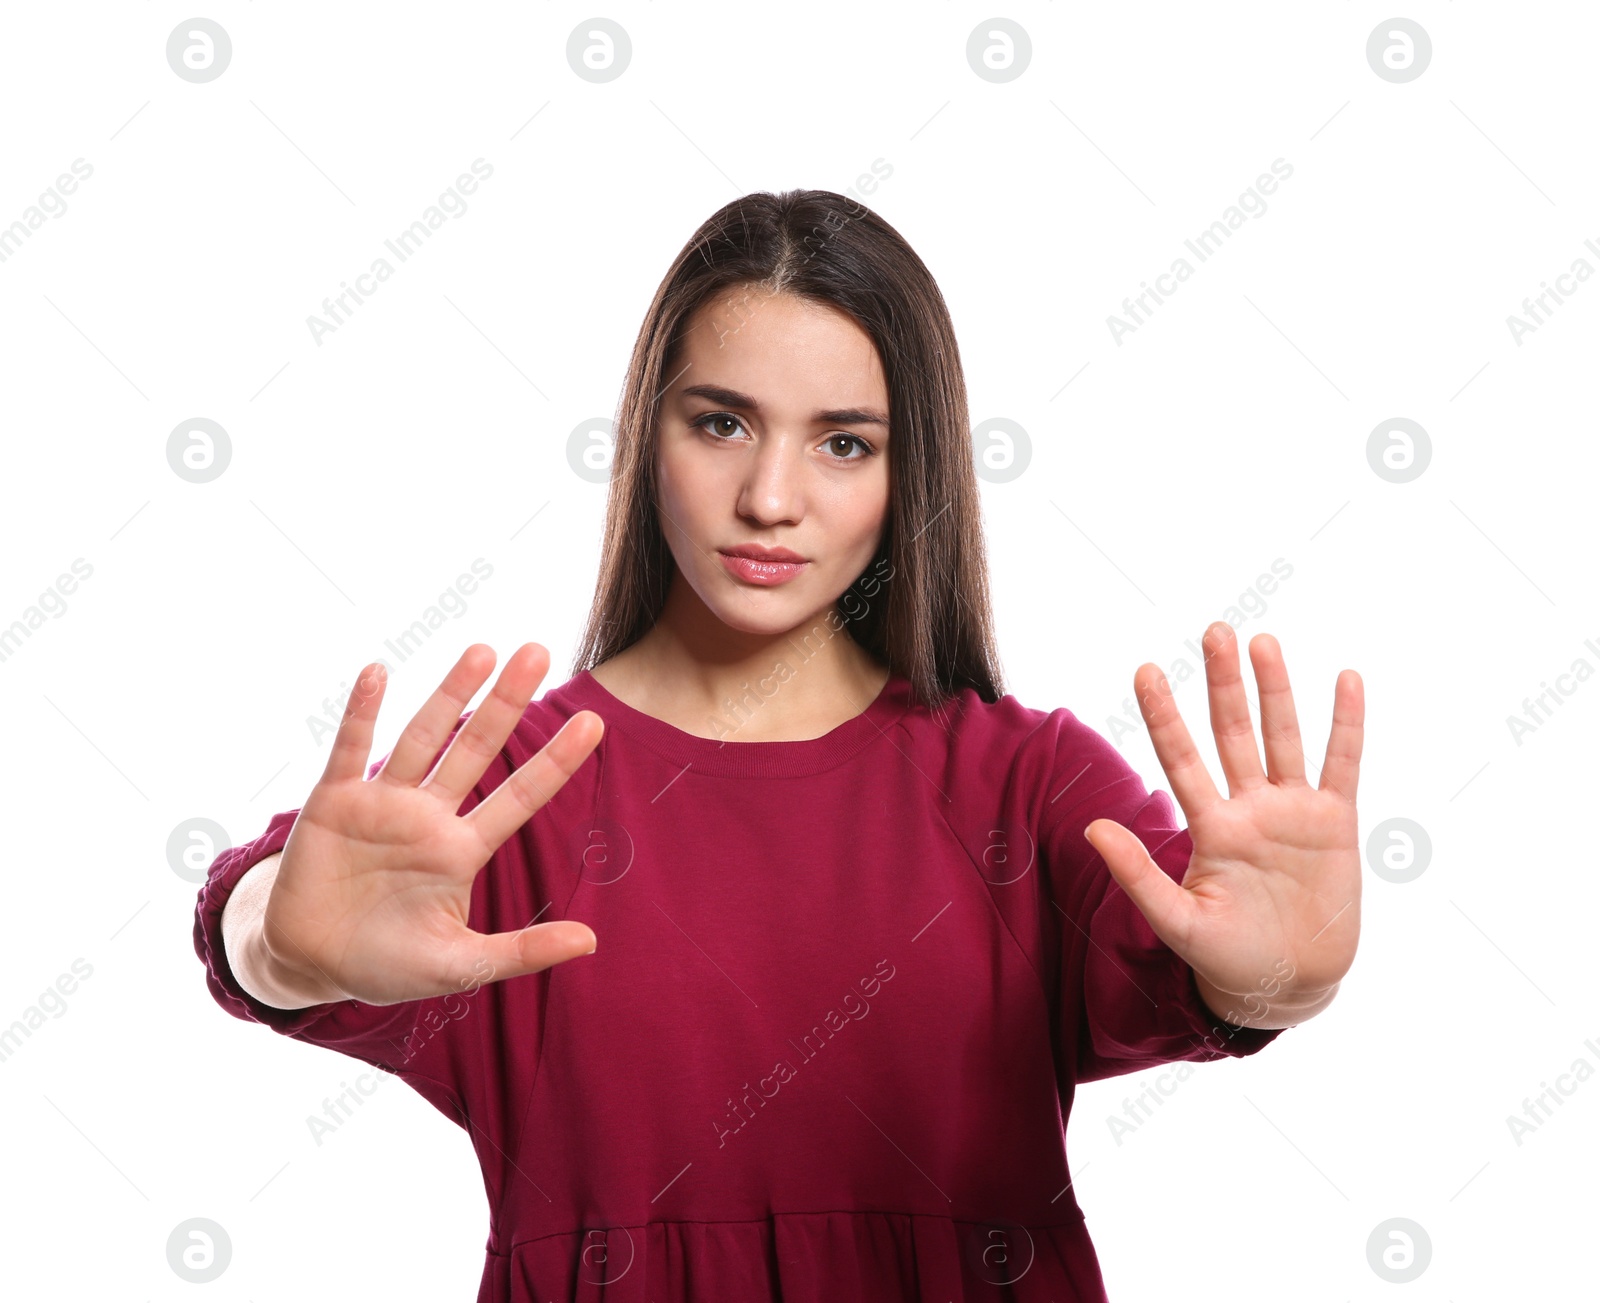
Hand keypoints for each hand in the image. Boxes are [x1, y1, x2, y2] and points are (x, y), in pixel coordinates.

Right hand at [263, 643, 603, 1005]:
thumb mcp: (460, 966)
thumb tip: (591, 940)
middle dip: (506, 703)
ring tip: (482, 650)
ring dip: (450, 695)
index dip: (555, 761)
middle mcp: (429, 815)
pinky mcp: (333, 803)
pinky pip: (350, 749)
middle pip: (476, 748)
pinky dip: (363, 712)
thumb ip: (522, 951)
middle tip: (538, 651)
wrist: (310, 963)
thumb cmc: (389, 963)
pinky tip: (378, 672)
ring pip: (422, 738)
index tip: (595, 722)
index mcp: (463, 848)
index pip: (520, 796)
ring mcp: (383, 803)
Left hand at [1083, 622, 1363, 1023]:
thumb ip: (1138, 875)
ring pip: (1282, 737)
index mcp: (1209, 827)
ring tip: (1261, 641)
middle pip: (1232, 733)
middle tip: (1213, 630)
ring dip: (1275, 690)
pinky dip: (1345, 724)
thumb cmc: (1224, 957)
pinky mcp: (1335, 824)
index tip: (1145, 670)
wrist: (1285, 986)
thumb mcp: (1176, 921)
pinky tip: (1346, 679)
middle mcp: (1248, 808)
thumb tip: (1091, 828)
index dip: (1164, 716)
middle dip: (1222, 683)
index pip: (1181, 758)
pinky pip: (1343, 764)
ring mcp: (1292, 812)